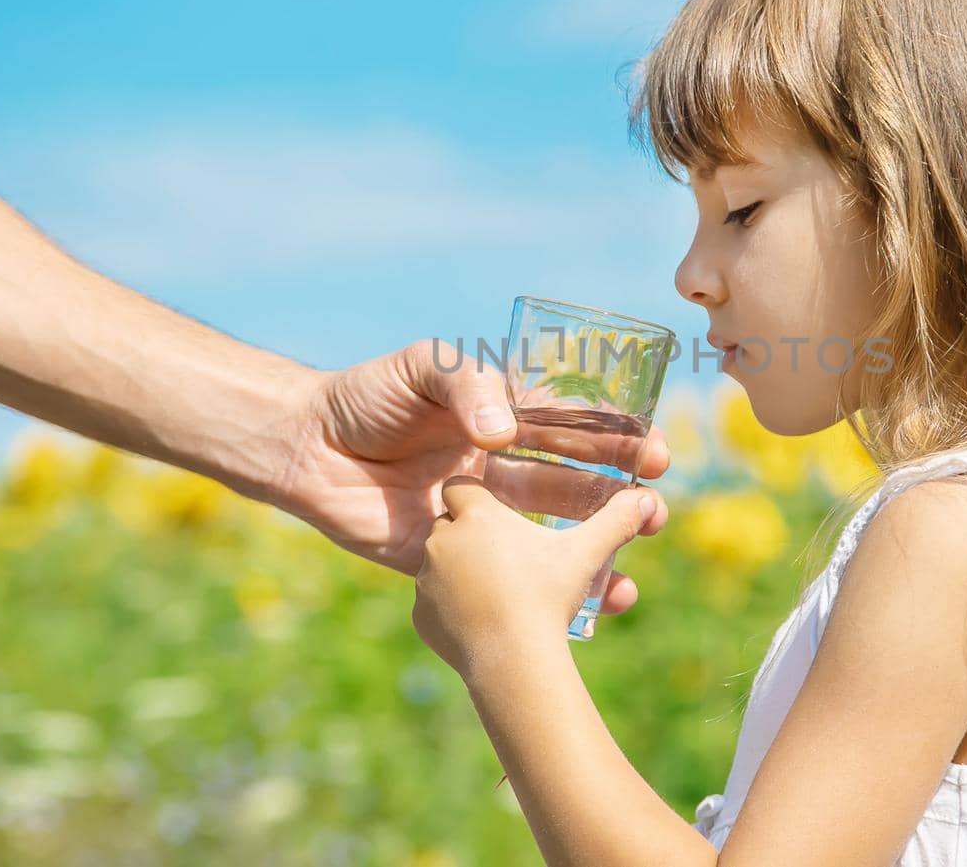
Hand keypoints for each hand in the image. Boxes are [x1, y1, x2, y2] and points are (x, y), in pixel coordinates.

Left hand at [264, 340, 670, 614]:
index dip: (616, 440)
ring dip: (600, 547)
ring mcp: (482, 518)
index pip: (572, 430)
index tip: (654, 451)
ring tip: (636, 559)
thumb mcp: (425, 368)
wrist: (306, 448)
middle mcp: (500, 469)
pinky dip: (550, 591)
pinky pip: (510, 579)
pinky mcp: (453, 561)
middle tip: (659, 507)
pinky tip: (591, 599)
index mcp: (502, 421)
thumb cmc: (367, 397)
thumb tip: (506, 434)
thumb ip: (470, 388)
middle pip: (574, 485)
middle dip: (621, 497)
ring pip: (553, 536)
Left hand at [411, 476, 667, 677]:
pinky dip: (451, 607)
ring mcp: (426, 580)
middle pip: (449, 524)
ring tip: (496, 585)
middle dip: (470, 534)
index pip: (461, 487)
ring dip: (460, 569)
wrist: (514, 661)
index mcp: (476, 515)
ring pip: (438, 563)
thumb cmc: (547, 596)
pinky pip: (433, 603)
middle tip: (504, 550)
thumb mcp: (584, 554)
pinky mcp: (421, 618)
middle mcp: (441, 540)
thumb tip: (649, 500)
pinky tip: (480, 617)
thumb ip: (615, 521)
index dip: (478, 495)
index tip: (497, 507)